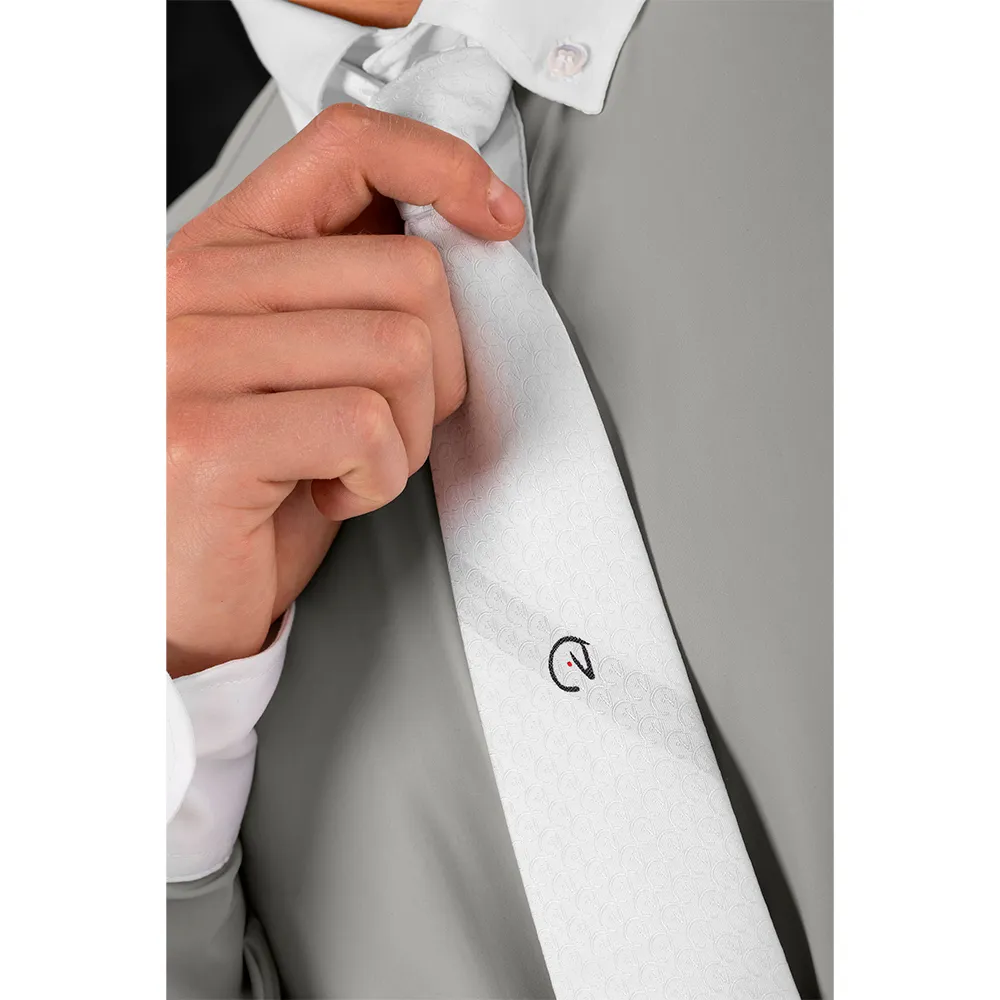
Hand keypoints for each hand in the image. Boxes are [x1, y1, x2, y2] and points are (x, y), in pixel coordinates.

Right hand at [167, 103, 523, 676]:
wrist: (168, 597)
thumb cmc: (241, 486)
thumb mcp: (292, 364)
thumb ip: (347, 293)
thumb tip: (459, 238)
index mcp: (220, 254)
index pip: (343, 148)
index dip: (442, 167)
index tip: (492, 216)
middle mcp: (193, 290)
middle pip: (408, 271)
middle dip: (442, 368)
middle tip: (391, 422)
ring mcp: (190, 360)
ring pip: (402, 351)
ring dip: (410, 433)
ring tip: (352, 464)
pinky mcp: (208, 439)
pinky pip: (368, 428)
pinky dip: (379, 479)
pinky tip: (330, 495)